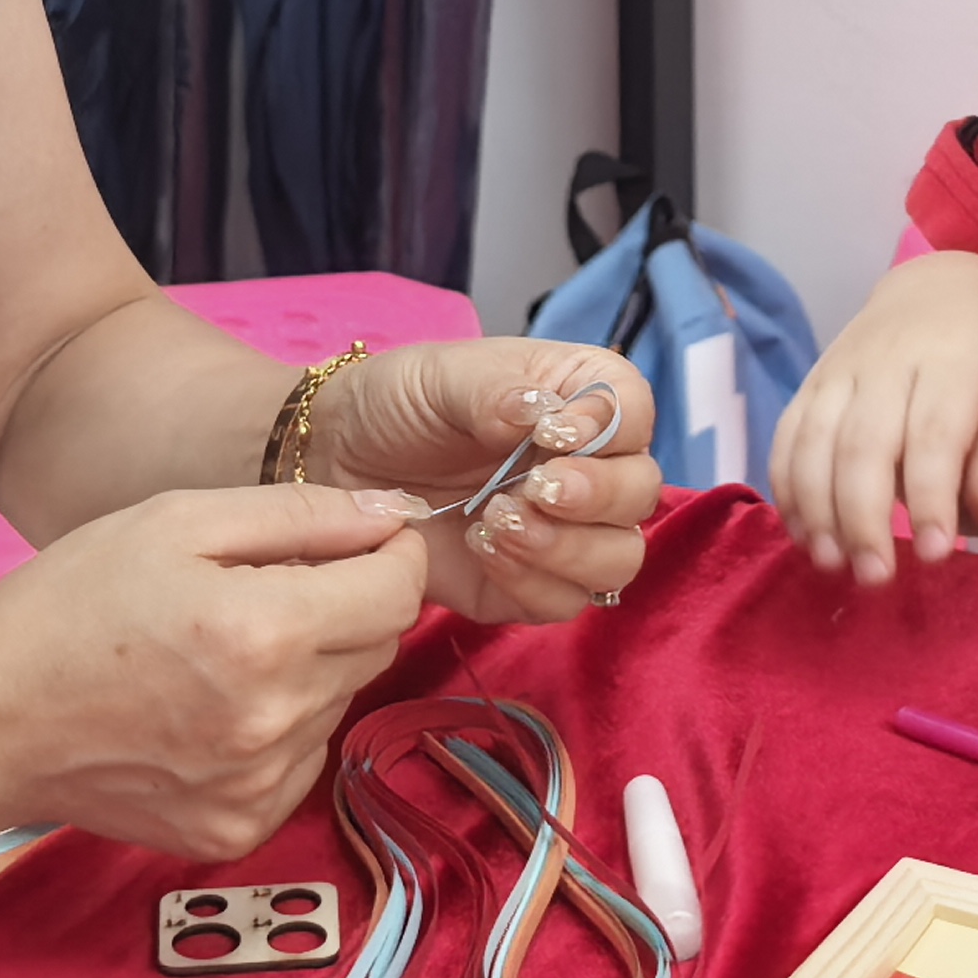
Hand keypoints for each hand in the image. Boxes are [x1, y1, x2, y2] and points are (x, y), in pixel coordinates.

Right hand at [0, 485, 432, 861]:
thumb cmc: (68, 606)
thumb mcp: (176, 522)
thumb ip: (299, 513)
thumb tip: (392, 511)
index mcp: (265, 633)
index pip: (398, 593)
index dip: (389, 556)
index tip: (360, 542)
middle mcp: (275, 720)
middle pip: (377, 648)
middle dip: (345, 608)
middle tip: (268, 590)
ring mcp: (258, 786)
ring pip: (340, 704)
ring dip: (308, 670)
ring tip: (220, 652)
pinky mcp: (238, 830)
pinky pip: (302, 763)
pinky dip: (277, 731)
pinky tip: (208, 708)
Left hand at [306, 339, 659, 624]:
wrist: (336, 460)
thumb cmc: (399, 402)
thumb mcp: (442, 375)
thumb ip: (496, 390)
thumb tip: (546, 416)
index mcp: (579, 399)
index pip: (635, 412)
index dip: (610, 429)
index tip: (553, 436)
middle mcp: (587, 468)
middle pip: (640, 493)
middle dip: (597, 497)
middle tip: (534, 489)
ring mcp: (564, 531)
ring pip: (618, 559)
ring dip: (568, 548)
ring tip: (497, 522)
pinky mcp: (528, 585)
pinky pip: (564, 602)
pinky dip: (532, 582)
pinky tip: (482, 549)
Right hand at [769, 252, 977, 586]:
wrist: (940, 285)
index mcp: (952, 361)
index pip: (935, 435)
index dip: (931, 498)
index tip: (937, 555)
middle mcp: (887, 362)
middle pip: (863, 444)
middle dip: (863, 517)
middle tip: (876, 578)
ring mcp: (839, 370)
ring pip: (813, 442)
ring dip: (816, 510)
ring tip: (833, 565)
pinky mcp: (811, 382)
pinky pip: (786, 435)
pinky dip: (787, 487)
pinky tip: (803, 534)